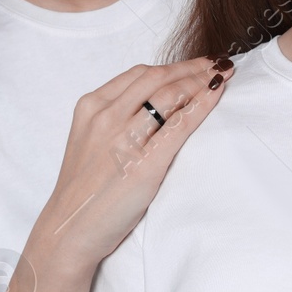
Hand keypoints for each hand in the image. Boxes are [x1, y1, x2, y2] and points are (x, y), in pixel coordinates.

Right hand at [32, 55, 234, 273]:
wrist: (67, 229)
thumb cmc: (83, 190)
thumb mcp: (90, 140)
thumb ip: (115, 118)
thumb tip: (154, 104)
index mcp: (91, 107)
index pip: (139, 74)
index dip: (173, 66)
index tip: (194, 64)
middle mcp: (106, 117)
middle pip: (157, 78)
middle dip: (192, 67)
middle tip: (217, 63)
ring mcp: (124, 140)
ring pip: (170, 95)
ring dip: (201, 80)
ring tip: (223, 75)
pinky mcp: (144, 165)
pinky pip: (179, 126)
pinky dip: (202, 105)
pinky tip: (216, 95)